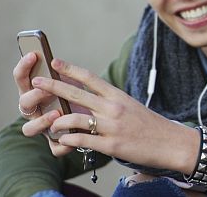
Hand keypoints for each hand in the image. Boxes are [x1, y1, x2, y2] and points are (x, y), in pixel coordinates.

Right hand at [14, 52, 74, 155]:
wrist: (102, 122)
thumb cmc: (82, 98)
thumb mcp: (74, 84)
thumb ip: (65, 76)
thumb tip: (57, 63)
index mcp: (36, 93)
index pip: (22, 79)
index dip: (24, 67)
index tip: (34, 55)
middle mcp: (36, 111)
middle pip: (23, 103)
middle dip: (34, 95)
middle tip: (46, 88)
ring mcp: (43, 128)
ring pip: (29, 129)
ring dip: (41, 121)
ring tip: (57, 113)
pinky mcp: (56, 145)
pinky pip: (55, 148)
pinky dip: (62, 144)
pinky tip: (71, 139)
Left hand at [31, 58, 200, 173]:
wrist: (170, 142)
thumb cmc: (150, 125)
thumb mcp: (131, 107)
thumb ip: (110, 102)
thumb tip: (89, 97)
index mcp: (118, 96)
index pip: (90, 78)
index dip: (70, 69)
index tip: (54, 62)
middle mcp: (113, 108)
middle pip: (77, 94)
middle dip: (53, 87)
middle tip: (36, 82)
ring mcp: (111, 127)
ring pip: (74, 120)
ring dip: (57, 122)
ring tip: (50, 125)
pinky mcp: (111, 145)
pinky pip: (81, 141)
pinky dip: (68, 140)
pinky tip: (63, 140)